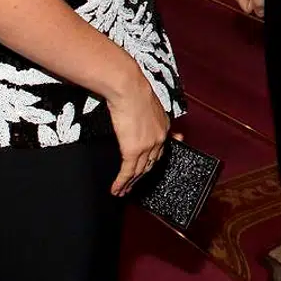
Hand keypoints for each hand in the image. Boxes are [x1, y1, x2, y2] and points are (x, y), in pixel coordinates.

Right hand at [106, 68, 169, 195]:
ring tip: (122, 192)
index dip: (151, 163)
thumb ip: (147, 117)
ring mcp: (147, 146)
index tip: (144, 171)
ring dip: (129, 184)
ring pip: (138, 171)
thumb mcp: (147, 105)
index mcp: (164, 127)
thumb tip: (140, 121)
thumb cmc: (133, 91)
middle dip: (140, 177)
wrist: (128, 88)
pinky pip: (127, 172)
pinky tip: (116, 189)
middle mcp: (159, 138)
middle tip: (132, 187)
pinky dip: (121, 183)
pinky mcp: (133, 150)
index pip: (159, 151)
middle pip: (150, 164)